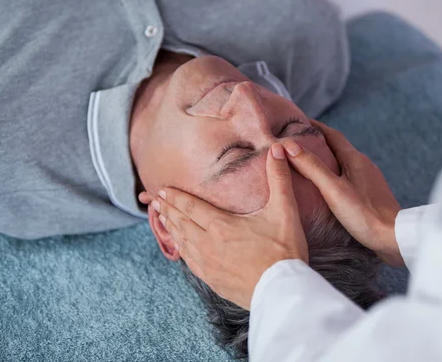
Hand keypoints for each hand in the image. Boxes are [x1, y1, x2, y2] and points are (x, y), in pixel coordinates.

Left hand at [151, 143, 307, 309]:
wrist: (283, 291)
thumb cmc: (284, 251)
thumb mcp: (284, 211)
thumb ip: (279, 179)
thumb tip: (278, 150)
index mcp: (221, 225)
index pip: (191, 206)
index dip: (176, 197)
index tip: (163, 189)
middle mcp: (208, 244)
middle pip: (181, 223)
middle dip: (168, 209)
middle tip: (156, 200)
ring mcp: (208, 265)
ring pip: (181, 242)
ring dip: (170, 228)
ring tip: (162, 218)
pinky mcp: (213, 281)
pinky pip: (189, 261)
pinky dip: (180, 249)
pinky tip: (179, 247)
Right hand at [283, 120, 403, 266]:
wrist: (395, 237)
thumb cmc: (364, 214)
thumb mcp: (333, 189)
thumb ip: (312, 167)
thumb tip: (290, 146)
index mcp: (355, 159)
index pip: (332, 135)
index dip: (315, 127)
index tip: (298, 122)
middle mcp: (364, 164)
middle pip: (338, 147)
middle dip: (318, 142)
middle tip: (298, 142)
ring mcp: (369, 179)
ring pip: (343, 163)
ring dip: (326, 159)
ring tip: (308, 164)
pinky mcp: (371, 194)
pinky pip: (349, 177)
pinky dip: (334, 174)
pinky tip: (327, 186)